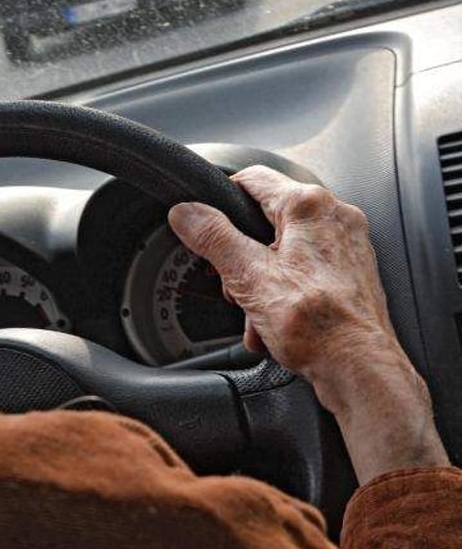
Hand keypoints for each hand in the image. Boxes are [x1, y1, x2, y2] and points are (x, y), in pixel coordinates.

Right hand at [168, 165, 448, 483]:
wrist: (361, 370)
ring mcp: (348, 245)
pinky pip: (304, 270)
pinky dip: (284, 291)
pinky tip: (275, 321)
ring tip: (256, 312)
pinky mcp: (351, 273)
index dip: (219, 199)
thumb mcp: (248, 276)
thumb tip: (186, 212)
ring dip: (260, 279)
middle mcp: (336, 217)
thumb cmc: (319, 326)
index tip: (202, 222)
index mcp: (310, 206)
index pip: (252, 178)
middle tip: (232, 282)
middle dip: (241, 254)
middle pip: (266, 219)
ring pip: (284, 248)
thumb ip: (213, 238)